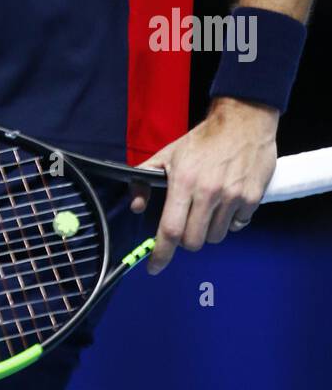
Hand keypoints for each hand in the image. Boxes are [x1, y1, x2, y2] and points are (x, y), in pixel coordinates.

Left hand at [127, 97, 278, 274]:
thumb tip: (137, 206)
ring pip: (216, 237)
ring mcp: (232, 197)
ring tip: (209, 208)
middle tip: (187, 223)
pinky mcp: (252, 199)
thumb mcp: (169, 154)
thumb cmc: (203, 139)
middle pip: (193, 241)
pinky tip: (227, 203)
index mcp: (184, 182)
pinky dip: (230, 221)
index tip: (154, 267)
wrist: (244, 122)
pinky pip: (237, 226)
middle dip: (186, 238)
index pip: (170, 229)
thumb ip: (146, 178)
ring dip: (209, 230)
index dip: (161, 253)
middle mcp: (208, 193)